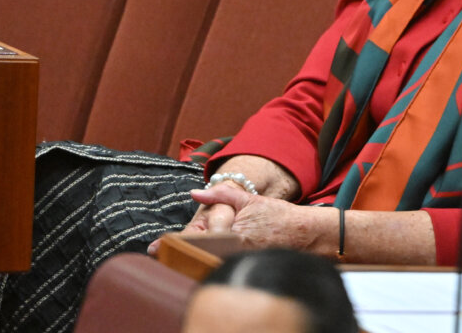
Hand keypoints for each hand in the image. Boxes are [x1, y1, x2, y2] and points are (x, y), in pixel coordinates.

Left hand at [146, 155, 300, 254]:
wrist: (306, 233)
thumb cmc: (278, 215)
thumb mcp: (249, 199)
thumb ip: (222, 195)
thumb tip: (196, 193)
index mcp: (236, 230)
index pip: (201, 239)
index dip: (177, 243)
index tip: (155, 247)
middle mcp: (239, 247)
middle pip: (202, 255)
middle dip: (182, 254)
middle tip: (157, 253)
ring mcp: (244, 259)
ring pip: (212, 263)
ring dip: (195, 261)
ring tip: (175, 259)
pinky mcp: (249, 266)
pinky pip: (225, 268)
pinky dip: (211, 265)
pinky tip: (200, 264)